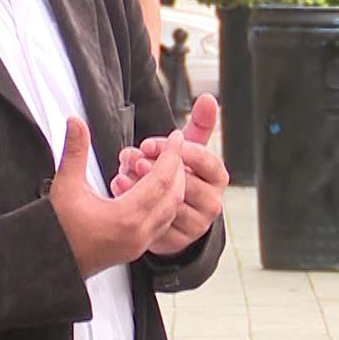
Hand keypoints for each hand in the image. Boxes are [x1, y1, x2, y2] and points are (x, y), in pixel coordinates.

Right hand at [49, 116, 184, 276]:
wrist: (51, 263)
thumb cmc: (56, 228)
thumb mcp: (65, 186)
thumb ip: (74, 151)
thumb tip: (75, 121)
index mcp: (125, 218)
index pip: (162, 180)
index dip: (172, 155)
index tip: (176, 136)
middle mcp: (138, 234)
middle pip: (173, 195)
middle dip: (177, 169)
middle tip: (174, 147)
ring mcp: (140, 244)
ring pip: (171, 210)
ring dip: (173, 187)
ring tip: (166, 165)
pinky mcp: (137, 249)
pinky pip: (163, 222)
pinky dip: (165, 203)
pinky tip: (155, 188)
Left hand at [110, 94, 227, 256]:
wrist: (175, 214)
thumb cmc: (182, 174)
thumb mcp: (190, 149)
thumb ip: (200, 124)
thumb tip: (208, 97)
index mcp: (219, 177)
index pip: (205, 159)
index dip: (176, 150)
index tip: (149, 144)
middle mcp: (213, 203)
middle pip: (185, 183)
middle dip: (155, 168)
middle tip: (132, 158)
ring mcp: (197, 225)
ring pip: (169, 205)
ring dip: (142, 188)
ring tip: (121, 174)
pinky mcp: (177, 242)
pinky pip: (155, 225)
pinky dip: (135, 208)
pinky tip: (120, 193)